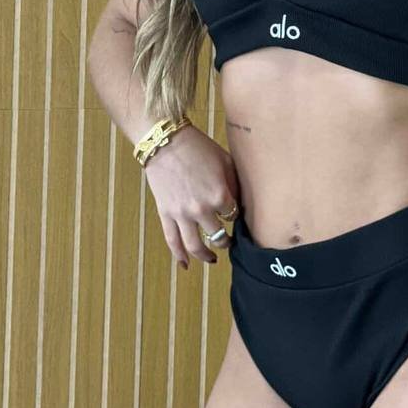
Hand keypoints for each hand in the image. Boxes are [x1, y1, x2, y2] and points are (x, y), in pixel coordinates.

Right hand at [143, 125, 241, 269]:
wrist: (166, 142)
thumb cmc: (199, 148)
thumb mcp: (226, 162)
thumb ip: (235, 185)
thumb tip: (241, 203)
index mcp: (220, 195)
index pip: (234, 216)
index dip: (235, 215)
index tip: (234, 214)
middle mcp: (201, 209)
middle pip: (218, 235)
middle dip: (225, 241)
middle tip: (229, 242)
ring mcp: (182, 214)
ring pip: (195, 246)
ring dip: (206, 256)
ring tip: (213, 259)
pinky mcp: (166, 214)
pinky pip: (172, 241)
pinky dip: (179, 256)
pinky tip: (186, 265)